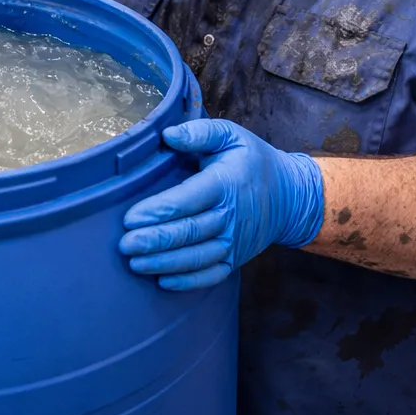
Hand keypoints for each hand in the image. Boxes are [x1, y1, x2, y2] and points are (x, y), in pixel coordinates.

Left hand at [118, 119, 324, 290]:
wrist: (290, 195)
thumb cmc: (253, 161)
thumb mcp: (231, 135)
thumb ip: (199, 132)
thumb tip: (168, 135)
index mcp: (225, 183)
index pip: (187, 200)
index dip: (158, 211)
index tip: (130, 218)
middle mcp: (230, 215)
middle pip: (188, 232)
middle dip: (155, 241)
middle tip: (125, 245)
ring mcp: (235, 241)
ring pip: (197, 257)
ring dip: (165, 263)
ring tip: (135, 263)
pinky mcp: (236, 258)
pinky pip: (212, 274)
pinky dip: (189, 281)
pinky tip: (163, 282)